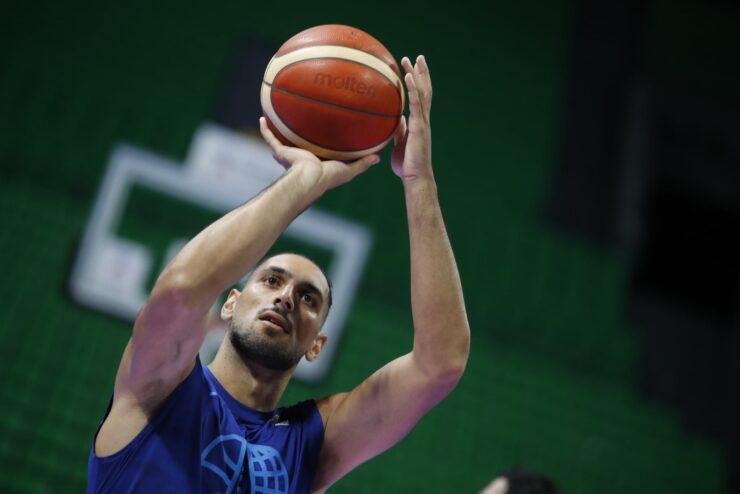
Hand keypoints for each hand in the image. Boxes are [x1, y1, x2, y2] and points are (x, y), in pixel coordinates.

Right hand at [259, 117, 379, 193]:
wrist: (309, 178)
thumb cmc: (329, 178)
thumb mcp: (349, 170)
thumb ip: (362, 164)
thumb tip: (378, 157)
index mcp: (317, 163)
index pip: (319, 153)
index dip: (322, 146)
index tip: (325, 135)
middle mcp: (301, 159)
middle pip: (300, 145)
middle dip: (300, 137)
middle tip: (303, 122)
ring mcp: (290, 155)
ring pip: (283, 140)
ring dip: (280, 130)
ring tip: (278, 115)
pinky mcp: (281, 152)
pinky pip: (270, 138)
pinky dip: (266, 129)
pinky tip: (263, 117)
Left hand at [391, 55, 432, 182]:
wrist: (415, 177)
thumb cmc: (407, 164)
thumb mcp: (400, 143)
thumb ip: (400, 130)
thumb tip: (396, 120)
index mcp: (419, 123)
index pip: (420, 98)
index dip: (419, 83)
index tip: (413, 69)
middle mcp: (423, 119)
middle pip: (425, 91)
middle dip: (422, 74)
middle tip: (418, 57)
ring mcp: (423, 122)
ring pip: (423, 94)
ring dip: (418, 75)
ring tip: (414, 59)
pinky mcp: (419, 127)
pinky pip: (416, 104)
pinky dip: (413, 89)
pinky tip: (408, 77)